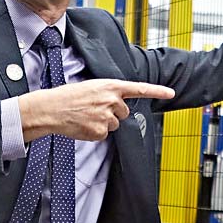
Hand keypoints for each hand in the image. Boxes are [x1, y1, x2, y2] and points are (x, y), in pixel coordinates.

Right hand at [19, 79, 175, 142]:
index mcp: (111, 86)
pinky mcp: (100, 131)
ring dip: (103, 123)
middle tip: (94, 109)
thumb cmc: (69, 96)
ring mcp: (107, 117)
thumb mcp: (92, 87)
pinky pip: (104, 135)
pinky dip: (95, 133)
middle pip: (124, 112)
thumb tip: (118, 105)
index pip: (139, 88)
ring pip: (114, 125)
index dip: (157, 91)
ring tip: (86, 116)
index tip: (170, 92)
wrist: (52, 108)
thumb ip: (108, 93)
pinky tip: (83, 125)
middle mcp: (112, 101)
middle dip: (113, 113)